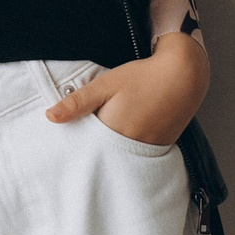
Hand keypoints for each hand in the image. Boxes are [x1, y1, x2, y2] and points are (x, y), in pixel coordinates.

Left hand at [45, 32, 209, 145]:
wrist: (184, 76)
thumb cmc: (143, 77)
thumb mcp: (106, 84)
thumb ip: (78, 102)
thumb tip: (50, 117)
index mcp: (113, 131)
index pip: (84, 148)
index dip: (73, 145)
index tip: (62, 143)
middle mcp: (130, 146)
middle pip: (101, 156)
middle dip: (89, 151)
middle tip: (80, 142)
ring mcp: (146, 149)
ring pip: (118, 158)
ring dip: (107, 152)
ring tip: (101, 138)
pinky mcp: (158, 148)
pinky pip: (135, 156)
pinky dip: (125, 150)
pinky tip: (122, 136)